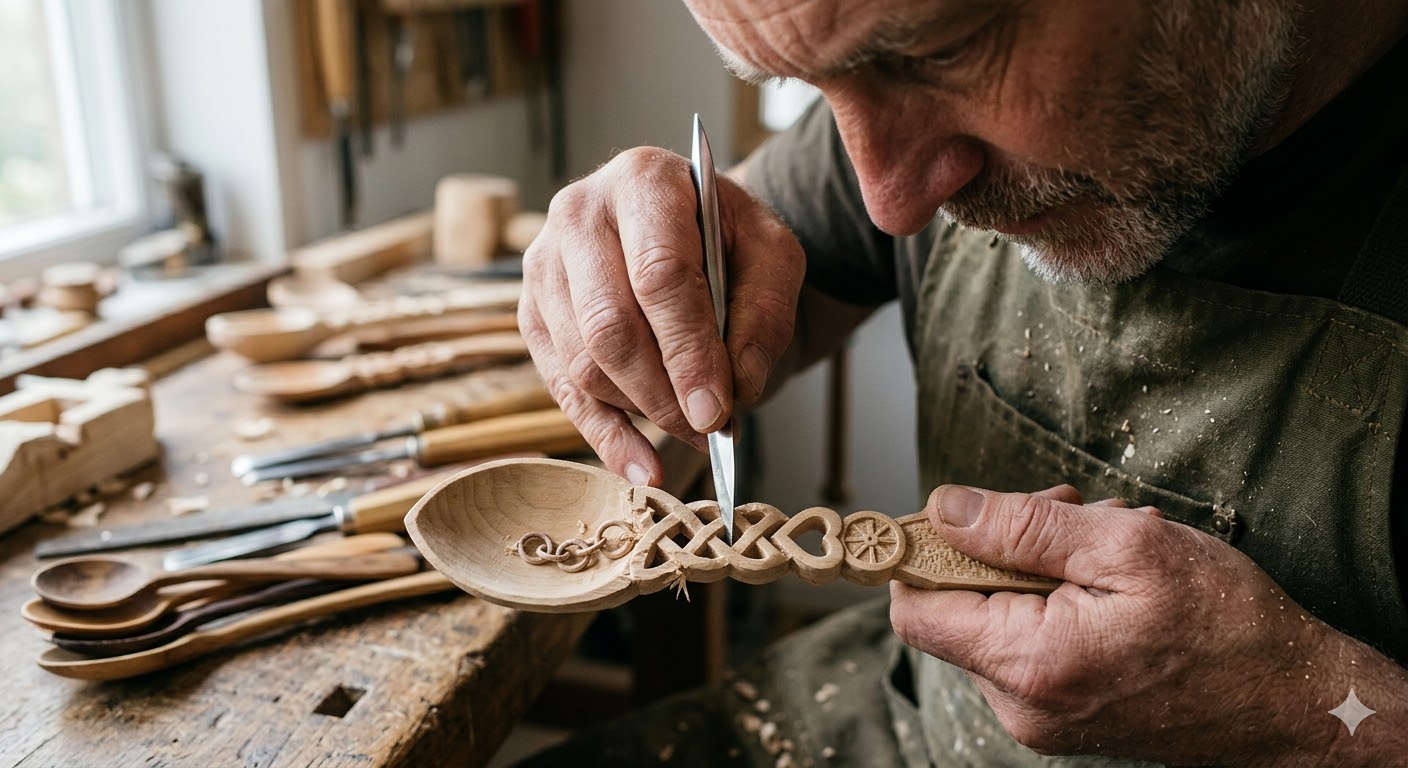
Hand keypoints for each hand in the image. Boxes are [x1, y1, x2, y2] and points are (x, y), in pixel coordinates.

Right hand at [519, 147, 803, 483]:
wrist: (683, 225)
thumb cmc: (727, 238)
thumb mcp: (773, 255)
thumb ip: (765, 314)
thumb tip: (736, 388)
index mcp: (643, 181)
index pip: (658, 275)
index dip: (688, 350)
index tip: (718, 409)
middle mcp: (579, 214)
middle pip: (609, 325)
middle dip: (663, 393)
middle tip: (709, 429)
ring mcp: (544, 265)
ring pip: (582, 364)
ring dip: (642, 414)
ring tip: (696, 433)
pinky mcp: (533, 313)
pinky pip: (563, 389)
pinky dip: (606, 437)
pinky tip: (643, 469)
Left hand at [890, 484, 1407, 764]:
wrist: (1295, 701)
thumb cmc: (1226, 625)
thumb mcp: (1125, 546)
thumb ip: (1021, 526)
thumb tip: (943, 508)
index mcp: (1027, 663)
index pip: (916, 608)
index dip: (923, 551)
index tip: (962, 511)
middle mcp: (1021, 704)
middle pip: (958, 605)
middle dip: (1002, 544)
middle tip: (1071, 509)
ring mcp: (1042, 715)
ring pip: (997, 616)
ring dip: (1038, 565)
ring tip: (1107, 544)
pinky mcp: (1065, 712)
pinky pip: (1029, 641)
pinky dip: (1057, 598)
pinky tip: (1111, 581)